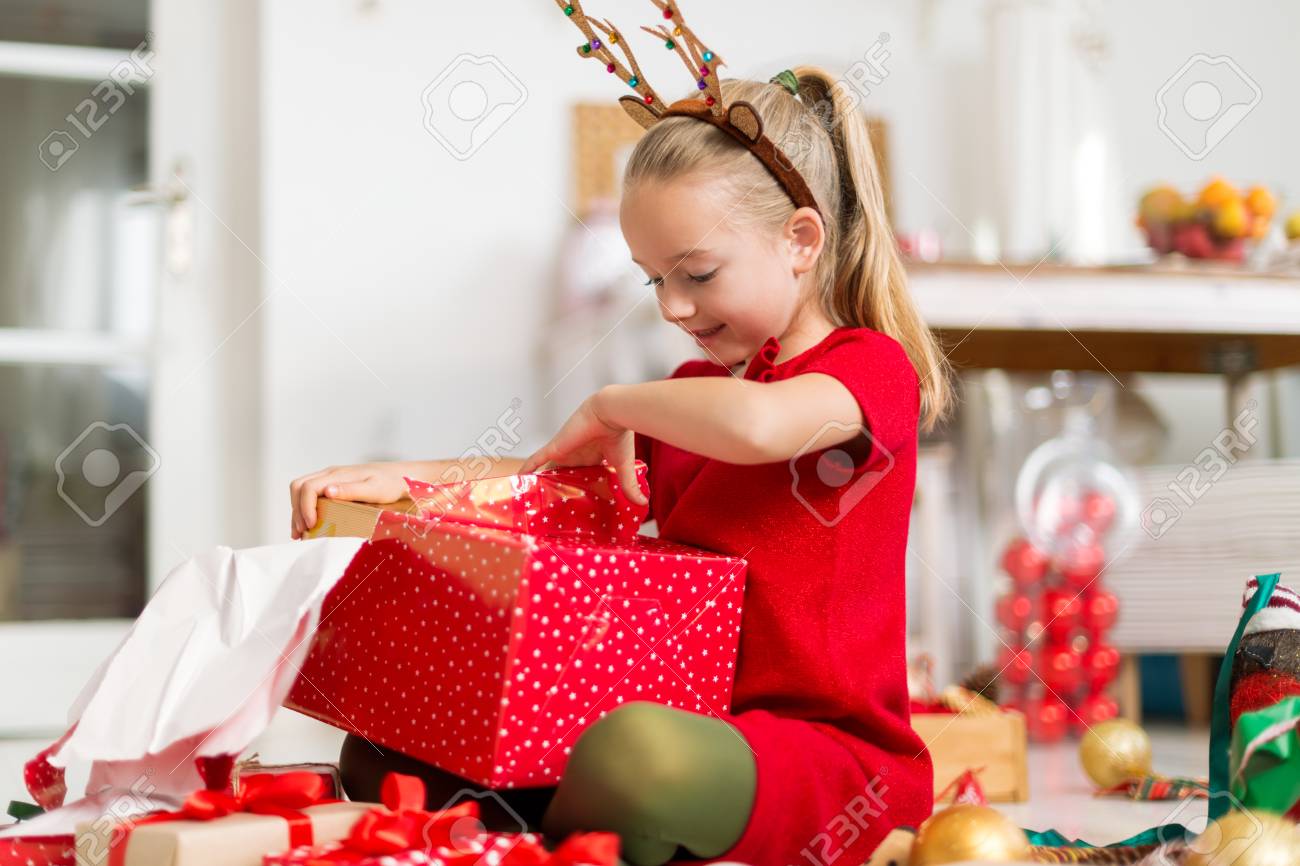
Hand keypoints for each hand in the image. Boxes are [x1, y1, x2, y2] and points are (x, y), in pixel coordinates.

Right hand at [288, 461, 412, 538]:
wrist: (402, 476)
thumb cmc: (391, 484)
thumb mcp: (375, 489)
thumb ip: (352, 490)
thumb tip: (327, 492)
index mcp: (338, 475)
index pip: (308, 488)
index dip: (304, 507)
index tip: (311, 526)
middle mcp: (331, 475)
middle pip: (299, 487)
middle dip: (296, 510)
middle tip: (302, 533)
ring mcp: (331, 479)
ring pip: (302, 491)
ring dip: (297, 511)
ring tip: (300, 534)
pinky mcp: (334, 486)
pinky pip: (311, 495)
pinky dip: (304, 510)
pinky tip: (308, 526)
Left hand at [520, 392, 646, 505]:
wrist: (612, 413)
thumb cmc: (620, 435)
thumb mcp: (623, 466)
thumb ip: (629, 485)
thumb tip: (643, 502)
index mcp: (592, 458)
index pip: (581, 475)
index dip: (576, 486)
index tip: (573, 502)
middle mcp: (576, 455)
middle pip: (562, 474)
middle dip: (556, 487)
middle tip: (549, 506)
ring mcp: (564, 452)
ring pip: (547, 469)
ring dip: (540, 480)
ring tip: (531, 497)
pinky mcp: (555, 448)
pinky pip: (536, 460)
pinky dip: (527, 468)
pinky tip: (517, 479)